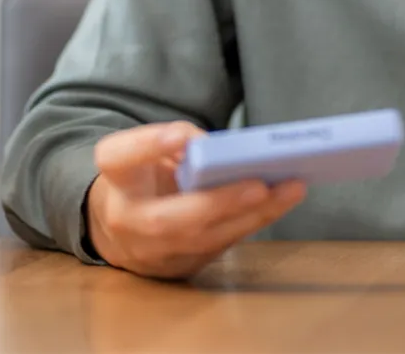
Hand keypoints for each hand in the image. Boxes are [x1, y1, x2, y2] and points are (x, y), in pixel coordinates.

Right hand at [85, 122, 305, 279]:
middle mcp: (127, 220)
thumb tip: (216, 150)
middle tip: (260, 184)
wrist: (117, 227)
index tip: (182, 135)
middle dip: (218, 203)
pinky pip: (222, 245)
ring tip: (290, 188)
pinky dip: (254, 222)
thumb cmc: (140, 177)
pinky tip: (282, 200)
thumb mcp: (143, 151)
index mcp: (114, 178)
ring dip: (252, 216)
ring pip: (205, 240)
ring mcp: (154, 253)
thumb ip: (170, 143)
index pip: (120, 158)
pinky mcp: (181, 268)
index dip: (149, 146)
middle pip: (169, 219)